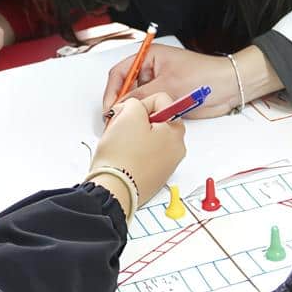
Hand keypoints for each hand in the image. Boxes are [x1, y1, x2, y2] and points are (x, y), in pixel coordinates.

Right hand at [88, 93, 187, 210]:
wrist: (114, 190)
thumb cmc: (122, 156)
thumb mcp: (128, 114)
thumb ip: (136, 102)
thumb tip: (136, 107)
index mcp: (176, 131)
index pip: (161, 100)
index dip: (140, 104)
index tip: (128, 114)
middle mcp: (177, 148)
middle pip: (155, 120)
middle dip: (136, 121)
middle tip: (121, 128)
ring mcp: (167, 164)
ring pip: (148, 137)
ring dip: (133, 136)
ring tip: (119, 144)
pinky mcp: (155, 176)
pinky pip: (145, 155)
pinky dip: (133, 152)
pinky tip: (122, 157)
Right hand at [103, 45, 242, 117]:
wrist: (229, 87)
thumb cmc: (205, 75)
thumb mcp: (168, 85)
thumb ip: (140, 97)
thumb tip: (119, 107)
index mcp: (149, 57)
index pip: (120, 73)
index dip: (112, 91)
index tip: (110, 108)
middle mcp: (152, 71)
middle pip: (126, 88)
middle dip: (122, 104)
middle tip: (116, 121)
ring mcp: (160, 86)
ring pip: (138, 102)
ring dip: (137, 113)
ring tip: (133, 124)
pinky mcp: (168, 100)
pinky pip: (151, 110)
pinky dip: (148, 118)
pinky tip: (147, 125)